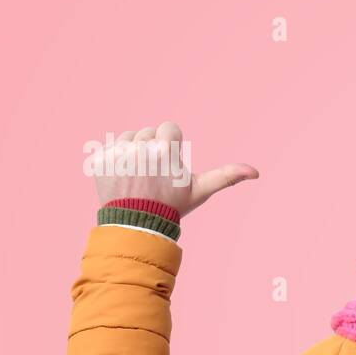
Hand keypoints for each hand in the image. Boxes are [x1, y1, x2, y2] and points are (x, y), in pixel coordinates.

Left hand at [90, 121, 257, 215]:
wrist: (136, 226)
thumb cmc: (171, 207)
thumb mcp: (200, 191)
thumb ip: (226, 177)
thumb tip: (256, 172)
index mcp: (165, 149)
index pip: (168, 128)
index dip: (171, 147)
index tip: (168, 167)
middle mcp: (140, 148)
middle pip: (148, 133)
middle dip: (151, 150)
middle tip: (153, 175)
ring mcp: (117, 154)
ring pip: (128, 137)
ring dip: (132, 152)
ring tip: (138, 176)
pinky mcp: (99, 160)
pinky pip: (108, 148)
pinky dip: (114, 161)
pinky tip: (122, 179)